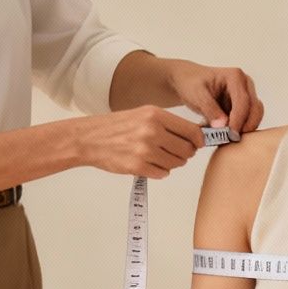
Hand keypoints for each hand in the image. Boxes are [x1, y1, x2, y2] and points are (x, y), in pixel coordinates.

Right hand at [79, 107, 205, 178]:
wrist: (88, 139)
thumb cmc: (116, 127)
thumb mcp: (143, 114)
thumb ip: (167, 124)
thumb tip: (194, 137)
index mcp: (155, 115)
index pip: (191, 131)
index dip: (198, 140)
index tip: (198, 144)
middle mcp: (152, 131)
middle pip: (187, 150)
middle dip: (185, 154)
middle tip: (177, 153)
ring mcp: (144, 150)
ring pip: (176, 163)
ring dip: (172, 163)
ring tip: (159, 157)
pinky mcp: (137, 166)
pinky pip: (162, 174)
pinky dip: (160, 171)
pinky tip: (149, 164)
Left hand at [164, 61, 263, 133]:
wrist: (187, 81)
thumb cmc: (190, 84)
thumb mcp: (196, 94)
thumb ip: (209, 108)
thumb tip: (223, 125)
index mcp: (235, 76)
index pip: (243, 101)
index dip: (238, 120)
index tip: (230, 135)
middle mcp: (245, 85)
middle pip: (255, 109)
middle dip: (245, 126)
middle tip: (229, 139)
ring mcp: (246, 96)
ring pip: (254, 117)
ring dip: (242, 129)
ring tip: (223, 137)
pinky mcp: (243, 107)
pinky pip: (246, 121)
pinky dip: (237, 129)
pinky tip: (221, 133)